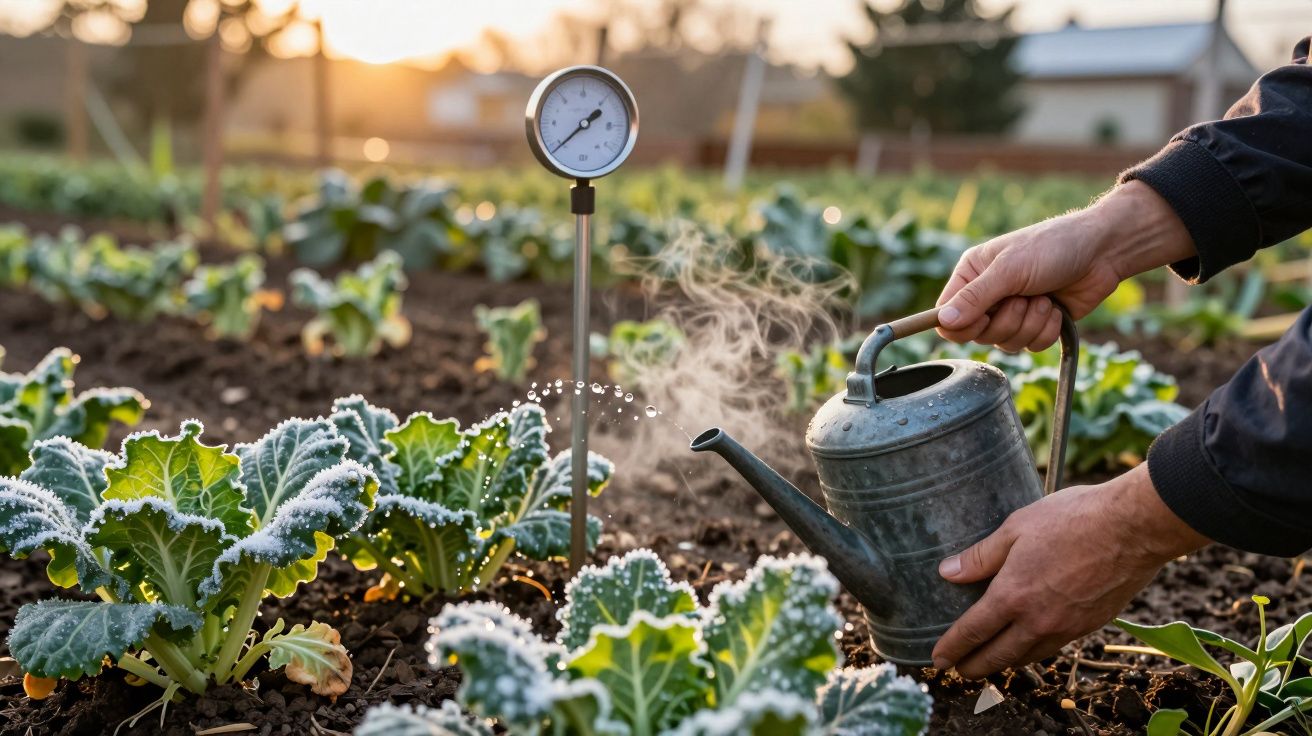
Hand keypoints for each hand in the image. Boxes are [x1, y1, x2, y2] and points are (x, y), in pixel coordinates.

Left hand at [930, 463, 1209, 678]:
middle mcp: (1038, 620)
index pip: (973, 632)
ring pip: (1028, 656)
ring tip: (991, 660)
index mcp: (1013, 595)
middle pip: (998, 656)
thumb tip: (947, 572)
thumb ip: (981, 556)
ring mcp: (1067, 627)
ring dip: (1006, 662)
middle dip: (974, 666)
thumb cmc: (1073, 519)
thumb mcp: (1016, 527)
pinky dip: (1035, 651)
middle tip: (958, 670)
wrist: (1133, 528)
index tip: (938, 658)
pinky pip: (1054, 647)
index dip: (953, 647)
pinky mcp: (1091, 625)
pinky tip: (1031, 643)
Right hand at [935, 181, 1195, 350]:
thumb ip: (975, 297)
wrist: (1103, 251)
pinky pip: (1031, 346)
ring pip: (1005, 343)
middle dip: (1007, 321)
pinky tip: (1056, 308)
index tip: (983, 317)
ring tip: (1045, 299)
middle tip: (1024, 298)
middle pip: (977, 335)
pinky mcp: (1037, 325)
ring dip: (1030, 324)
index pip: (947, 316)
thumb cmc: (1053, 247)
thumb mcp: (1009, 269)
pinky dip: (1046, 329)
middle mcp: (988, 295)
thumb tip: (942, 322)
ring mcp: (1013, 312)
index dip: (962, 325)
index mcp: (972, 276)